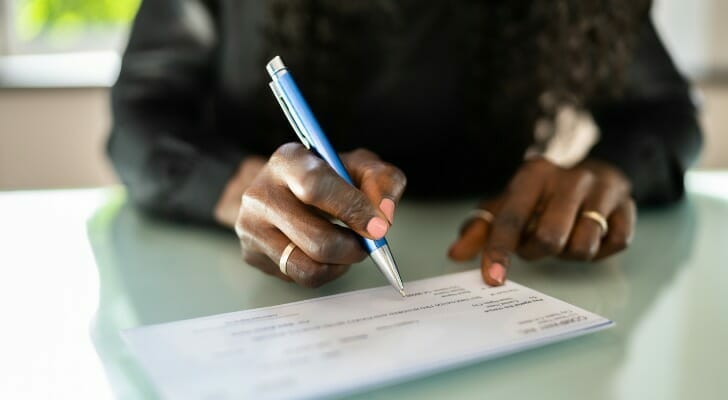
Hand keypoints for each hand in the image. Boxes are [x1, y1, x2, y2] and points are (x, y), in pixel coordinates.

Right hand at [234, 143, 406, 287]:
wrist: (282, 189)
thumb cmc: (326, 177)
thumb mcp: (358, 166)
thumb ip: (382, 181)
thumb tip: (384, 215)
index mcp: (288, 161)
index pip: (316, 186)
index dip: (352, 209)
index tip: (377, 227)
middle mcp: (261, 193)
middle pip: (317, 239)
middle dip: (353, 248)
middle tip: (367, 243)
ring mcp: (251, 226)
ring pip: (308, 266)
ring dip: (340, 264)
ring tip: (346, 247)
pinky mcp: (252, 254)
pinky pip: (299, 278)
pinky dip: (324, 271)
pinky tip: (326, 255)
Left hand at [448, 157, 635, 285]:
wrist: (595, 173)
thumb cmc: (543, 197)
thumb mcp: (508, 205)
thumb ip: (480, 230)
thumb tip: (455, 254)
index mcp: (533, 174)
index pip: (511, 218)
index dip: (499, 251)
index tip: (493, 279)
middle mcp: (569, 177)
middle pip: (548, 238)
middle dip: (539, 252)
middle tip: (538, 244)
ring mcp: (602, 190)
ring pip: (583, 247)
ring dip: (571, 253)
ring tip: (567, 235)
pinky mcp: (628, 205)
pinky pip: (614, 245)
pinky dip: (601, 251)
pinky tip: (593, 234)